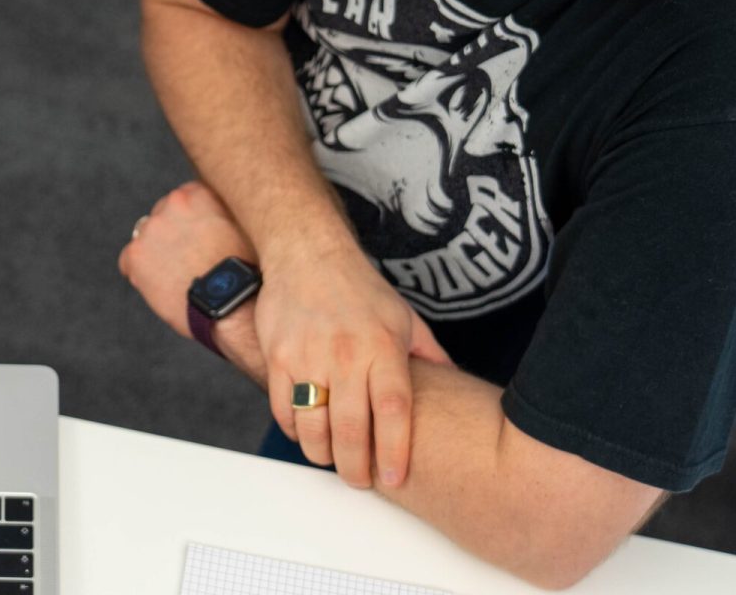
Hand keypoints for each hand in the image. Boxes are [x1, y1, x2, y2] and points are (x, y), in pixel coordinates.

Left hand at [117, 181, 261, 373]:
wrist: (231, 306)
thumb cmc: (244, 272)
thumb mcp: (244, 228)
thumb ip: (223, 211)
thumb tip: (221, 209)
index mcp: (198, 194)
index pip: (184, 199)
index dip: (191, 221)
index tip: (199, 238)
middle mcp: (172, 204)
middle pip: (163, 216)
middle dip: (173, 234)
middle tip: (189, 259)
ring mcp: (150, 229)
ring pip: (146, 239)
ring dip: (157, 253)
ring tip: (179, 276)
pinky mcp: (135, 256)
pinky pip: (129, 263)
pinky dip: (140, 274)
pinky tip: (162, 286)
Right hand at [256, 232, 450, 490]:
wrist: (308, 254)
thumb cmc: (360, 290)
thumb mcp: (405, 319)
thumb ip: (429, 358)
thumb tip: (457, 389)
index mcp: (383, 347)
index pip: (392, 410)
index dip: (395, 450)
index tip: (395, 477)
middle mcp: (346, 353)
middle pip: (350, 428)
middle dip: (355, 467)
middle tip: (359, 481)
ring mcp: (308, 355)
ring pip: (312, 425)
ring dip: (321, 453)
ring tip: (332, 458)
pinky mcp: (278, 356)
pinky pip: (283, 408)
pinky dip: (294, 429)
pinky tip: (306, 431)